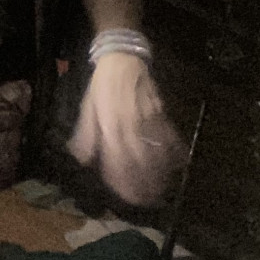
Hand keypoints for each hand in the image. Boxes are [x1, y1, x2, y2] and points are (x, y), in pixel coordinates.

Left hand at [69, 52, 184, 206]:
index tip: (126, 196)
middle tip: (147, 201)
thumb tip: (80, 159)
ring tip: (162, 190)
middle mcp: (130, 125)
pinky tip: (179, 164)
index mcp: (110, 125)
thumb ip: (85, 136)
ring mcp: (148, 119)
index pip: (116, 159)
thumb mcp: (87, 109)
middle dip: (143, 183)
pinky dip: (175, 151)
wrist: (123, 58)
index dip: (122, 179)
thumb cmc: (102, 86)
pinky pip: (170, 135)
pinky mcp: (161, 112)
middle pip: (138, 160)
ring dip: (160, 172)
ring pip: (156, 151)